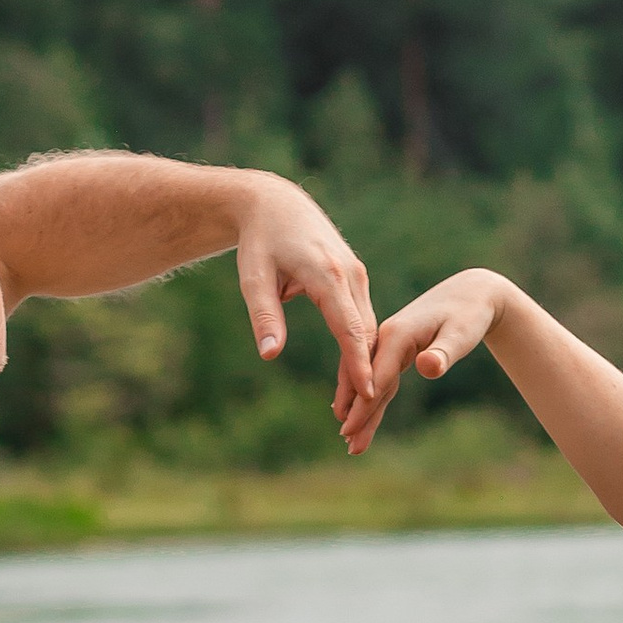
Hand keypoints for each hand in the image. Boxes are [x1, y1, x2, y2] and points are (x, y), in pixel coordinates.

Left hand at [234, 175, 374, 422]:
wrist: (275, 204)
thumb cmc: (259, 242)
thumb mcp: (254, 278)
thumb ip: (264, 316)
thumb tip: (270, 356)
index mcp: (327, 274)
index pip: (349, 327)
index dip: (359, 364)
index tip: (368, 395)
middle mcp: (350, 274)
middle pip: (365, 333)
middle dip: (364, 375)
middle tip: (360, 418)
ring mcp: (356, 275)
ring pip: (368, 328)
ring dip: (365, 366)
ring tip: (357, 407)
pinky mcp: (355, 279)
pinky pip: (362, 318)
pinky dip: (360, 348)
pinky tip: (356, 377)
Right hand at [337, 265, 508, 453]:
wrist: (470, 293)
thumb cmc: (470, 314)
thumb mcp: (461, 333)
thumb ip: (442, 352)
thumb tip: (427, 367)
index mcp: (397, 334)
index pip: (376, 377)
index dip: (363, 405)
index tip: (349, 430)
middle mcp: (387, 338)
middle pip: (367, 382)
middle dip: (357, 414)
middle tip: (348, 445)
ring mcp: (389, 344)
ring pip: (371, 383)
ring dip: (361, 411)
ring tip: (352, 443)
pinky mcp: (396, 350)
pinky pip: (381, 380)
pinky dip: (371, 400)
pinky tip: (361, 417)